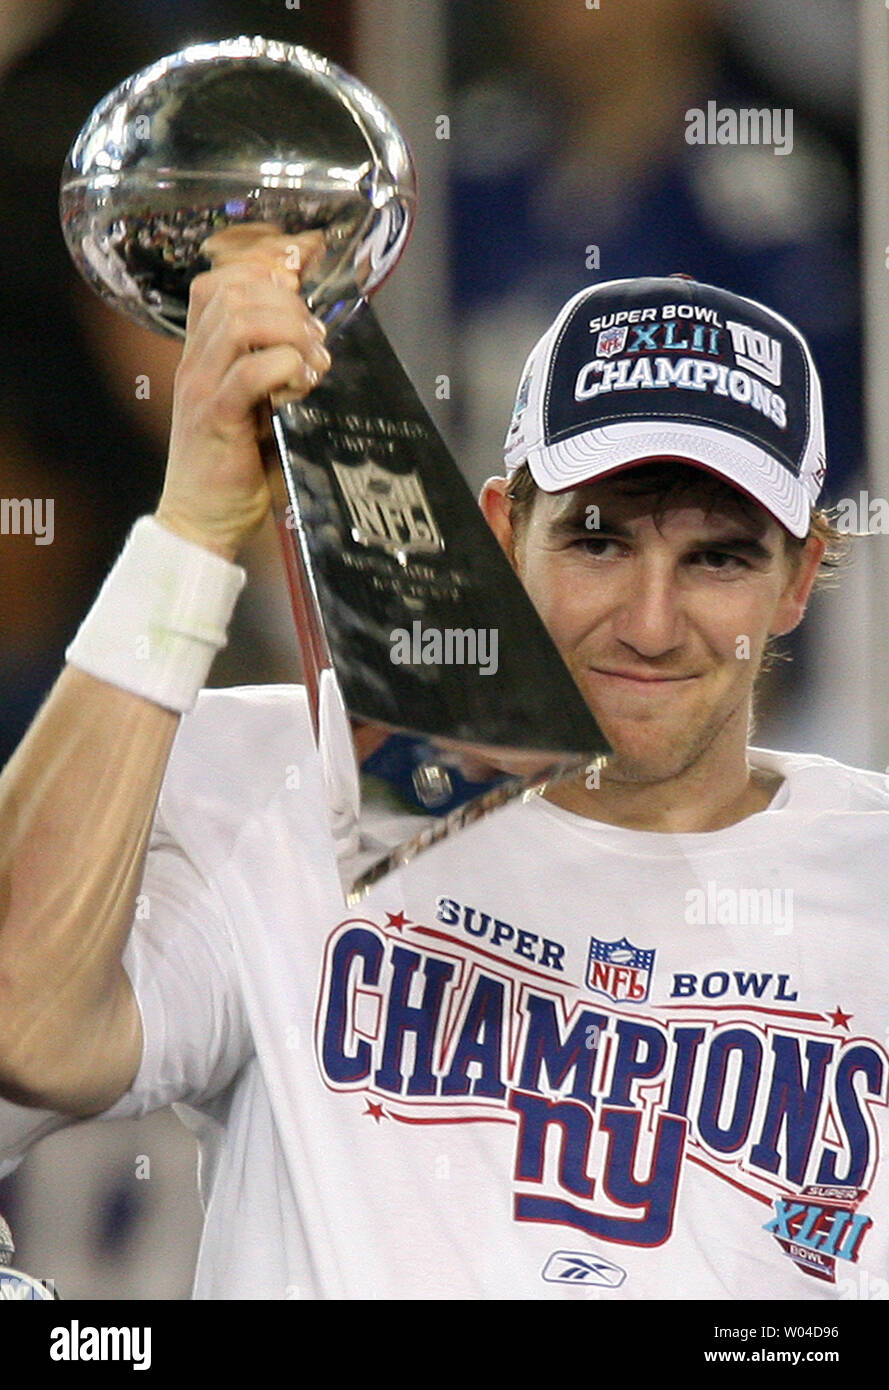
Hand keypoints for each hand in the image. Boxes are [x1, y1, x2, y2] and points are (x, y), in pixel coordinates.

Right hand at [155, 228, 331, 560]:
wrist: (200, 522)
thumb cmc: (234, 467)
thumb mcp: (254, 405)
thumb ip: (272, 367)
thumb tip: (314, 334)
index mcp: (202, 354)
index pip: (219, 282)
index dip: (264, 274)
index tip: (302, 300)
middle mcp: (196, 363)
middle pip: (236, 291)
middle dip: (289, 306)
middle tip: (316, 342)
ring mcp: (202, 388)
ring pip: (242, 320)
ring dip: (292, 333)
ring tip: (314, 363)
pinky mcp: (217, 419)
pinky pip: (251, 373)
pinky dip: (286, 369)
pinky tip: (301, 388)